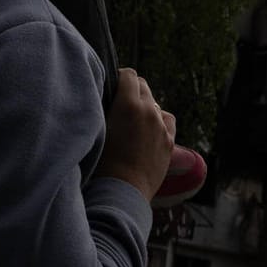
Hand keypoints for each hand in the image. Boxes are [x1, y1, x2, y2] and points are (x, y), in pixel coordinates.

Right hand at [93, 68, 174, 202]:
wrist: (122, 191)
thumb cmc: (101, 162)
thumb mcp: (96, 128)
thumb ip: (103, 107)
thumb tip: (103, 96)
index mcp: (128, 104)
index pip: (129, 75)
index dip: (119, 77)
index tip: (111, 86)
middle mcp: (149, 111)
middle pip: (143, 85)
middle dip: (131, 89)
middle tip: (118, 102)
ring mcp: (161, 126)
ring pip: (155, 103)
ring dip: (145, 105)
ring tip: (133, 119)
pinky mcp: (169, 142)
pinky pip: (166, 120)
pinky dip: (158, 120)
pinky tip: (150, 128)